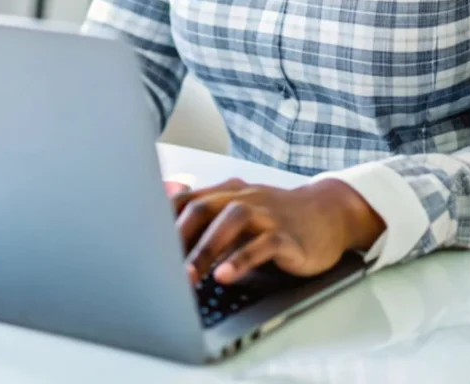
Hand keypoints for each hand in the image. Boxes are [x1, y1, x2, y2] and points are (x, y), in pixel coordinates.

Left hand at [172, 177, 384, 285]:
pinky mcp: (288, 235)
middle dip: (179, 236)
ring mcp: (267, 213)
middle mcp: (245, 197)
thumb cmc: (277, 216)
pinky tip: (226, 275)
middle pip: (204, 205)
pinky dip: (242, 259)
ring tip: (189, 276)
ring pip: (232, 219)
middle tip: (158, 265)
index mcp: (228, 192)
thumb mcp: (240, 211)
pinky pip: (263, 243)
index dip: (162, 219)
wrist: (328, 213)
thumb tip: (166, 229)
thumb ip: (208, 217)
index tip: (141, 243)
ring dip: (207, 248)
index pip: (187, 198)